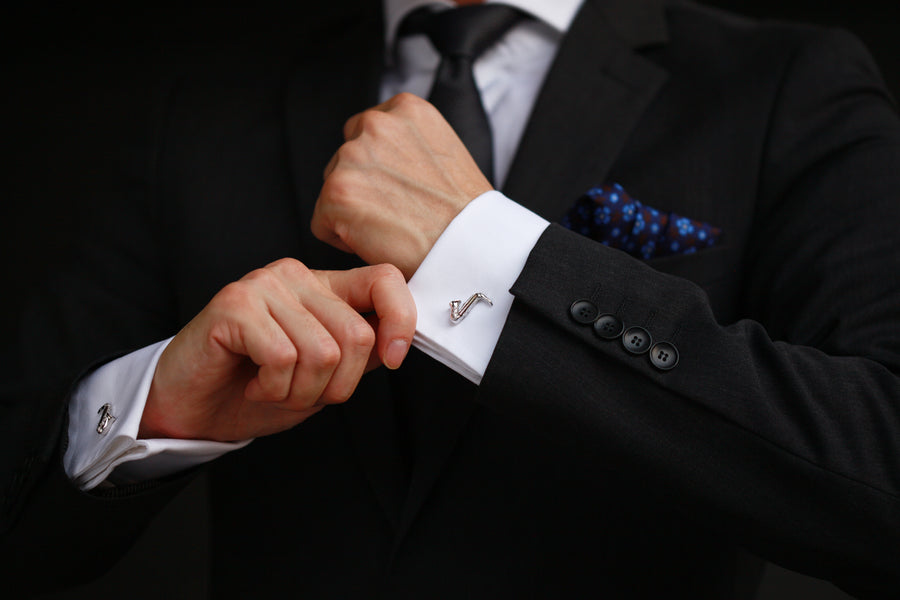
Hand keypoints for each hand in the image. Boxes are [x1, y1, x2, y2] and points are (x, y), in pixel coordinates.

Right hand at [140, 259, 414, 441]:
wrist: (193, 410)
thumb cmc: (254, 390)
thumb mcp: (323, 376)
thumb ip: (358, 353)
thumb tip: (399, 340)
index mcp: (323, 288)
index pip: (384, 279)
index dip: (401, 320)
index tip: (393, 360)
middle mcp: (296, 276)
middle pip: (357, 334)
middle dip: (337, 384)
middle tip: (300, 393)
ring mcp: (264, 286)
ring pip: (322, 351)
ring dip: (300, 392)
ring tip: (272, 388)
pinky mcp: (234, 305)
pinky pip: (283, 358)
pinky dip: (273, 388)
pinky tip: (252, 384)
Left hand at [311, 93, 492, 278]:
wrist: (471, 246)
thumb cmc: (464, 212)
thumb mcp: (444, 150)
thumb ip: (407, 142)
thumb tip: (382, 158)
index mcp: (405, 108)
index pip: (366, 131)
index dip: (379, 168)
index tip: (400, 189)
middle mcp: (376, 123)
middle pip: (345, 158)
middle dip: (363, 186)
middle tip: (398, 212)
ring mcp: (353, 156)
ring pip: (333, 190)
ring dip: (354, 211)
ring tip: (393, 227)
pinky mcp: (336, 192)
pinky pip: (322, 223)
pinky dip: (343, 239)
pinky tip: (378, 241)